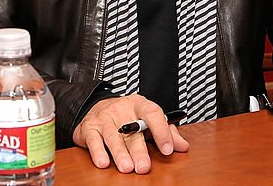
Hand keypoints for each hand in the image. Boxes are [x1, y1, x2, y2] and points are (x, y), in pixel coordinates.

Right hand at [71, 94, 188, 173]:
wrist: (96, 107)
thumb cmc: (126, 117)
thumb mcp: (147, 120)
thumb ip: (166, 131)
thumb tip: (183, 146)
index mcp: (138, 104)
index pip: (152, 113)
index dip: (161, 131)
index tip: (167, 149)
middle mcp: (120, 109)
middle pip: (131, 130)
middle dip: (138, 150)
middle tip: (144, 167)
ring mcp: (104, 118)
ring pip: (113, 136)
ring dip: (120, 153)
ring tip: (127, 167)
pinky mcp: (89, 128)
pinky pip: (93, 140)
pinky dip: (98, 152)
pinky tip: (104, 162)